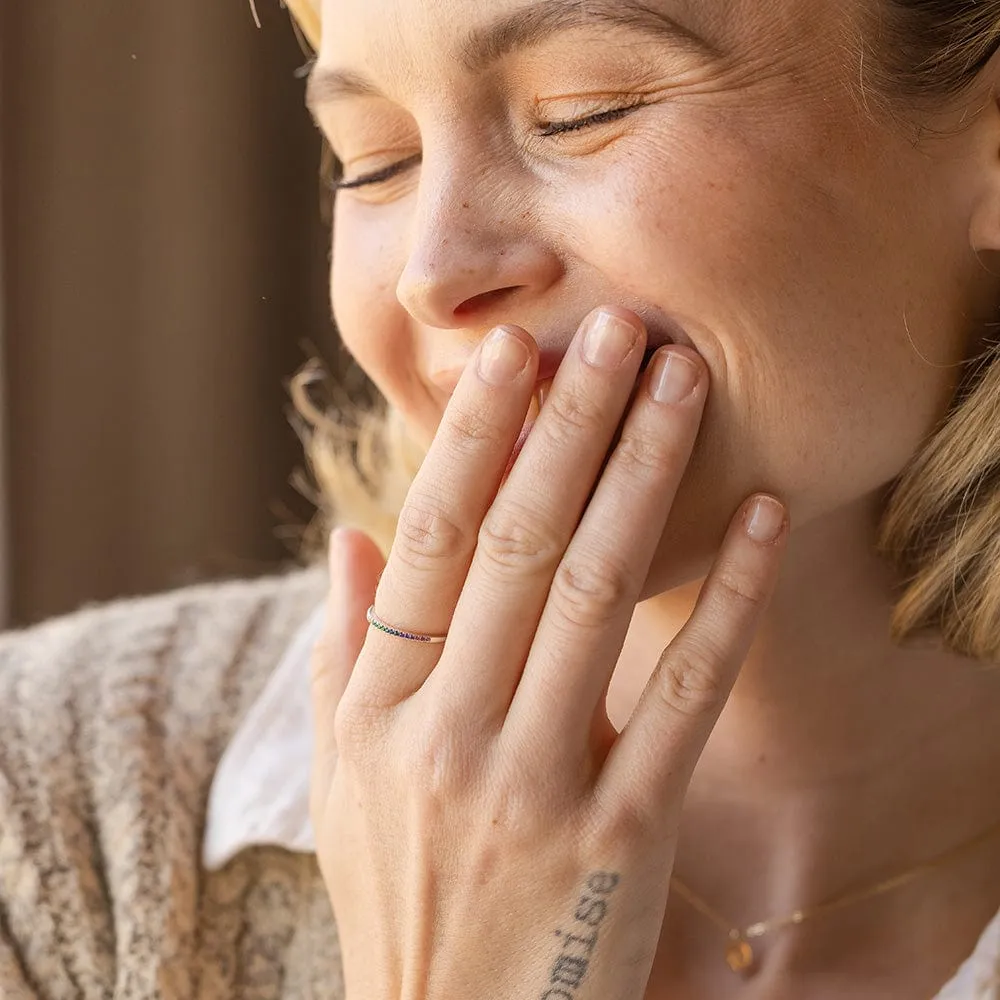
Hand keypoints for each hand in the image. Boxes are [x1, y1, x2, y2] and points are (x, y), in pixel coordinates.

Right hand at [310, 305, 786, 999]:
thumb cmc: (401, 891)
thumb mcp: (343, 777)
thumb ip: (345, 652)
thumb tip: (354, 537)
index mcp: (379, 709)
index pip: (431, 541)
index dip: (474, 438)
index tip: (515, 355)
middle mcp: (449, 735)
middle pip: (517, 545)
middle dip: (570, 425)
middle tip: (615, 329)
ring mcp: (536, 785)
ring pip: (596, 597)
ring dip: (645, 478)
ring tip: (681, 383)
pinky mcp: (623, 835)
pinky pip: (684, 698)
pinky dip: (724, 602)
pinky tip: (758, 519)